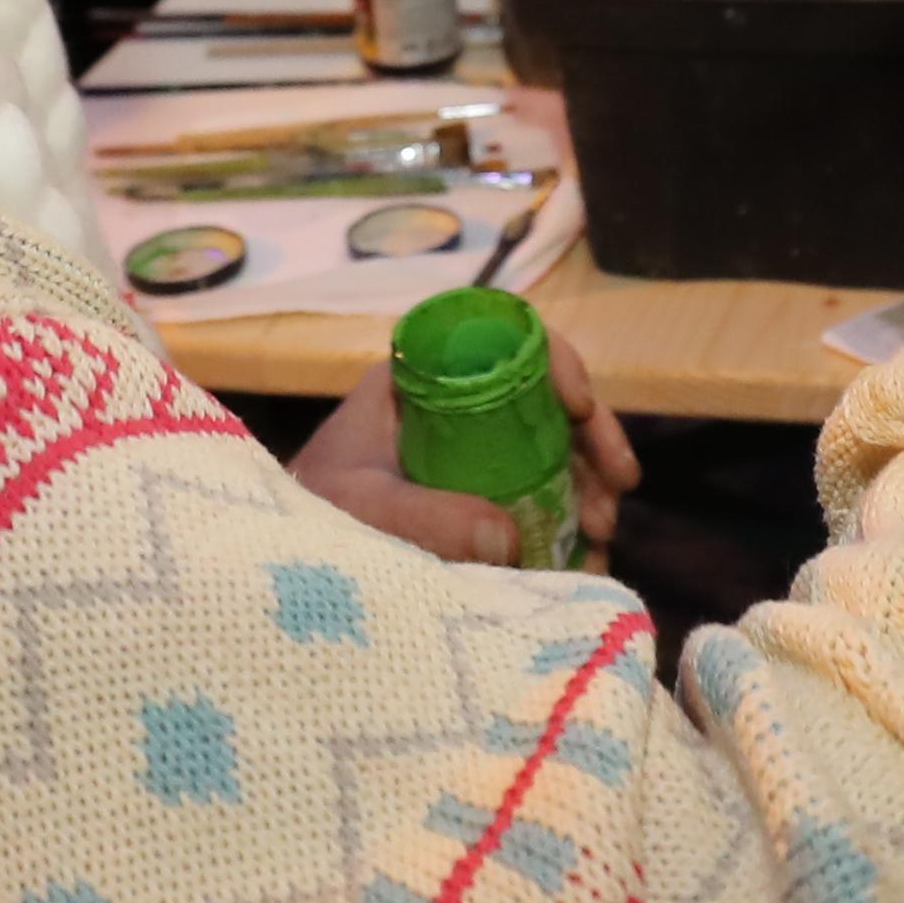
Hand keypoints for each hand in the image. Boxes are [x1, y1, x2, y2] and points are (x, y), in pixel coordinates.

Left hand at [293, 323, 639, 569]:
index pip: (500, 340)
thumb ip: (422, 515)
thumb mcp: (359, 506)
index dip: (553, 362)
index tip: (580, 406)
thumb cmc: (312, 512)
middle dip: (590, 440)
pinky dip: (570, 521)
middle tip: (617, 490)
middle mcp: (455, 408)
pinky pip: (541, 497)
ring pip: (554, 450)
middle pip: (544, 399)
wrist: (286, 562)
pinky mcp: (480, 498)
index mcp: (420, 380)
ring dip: (588, 486)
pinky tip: (585, 557)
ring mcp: (473, 454)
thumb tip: (507, 536)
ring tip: (600, 536)